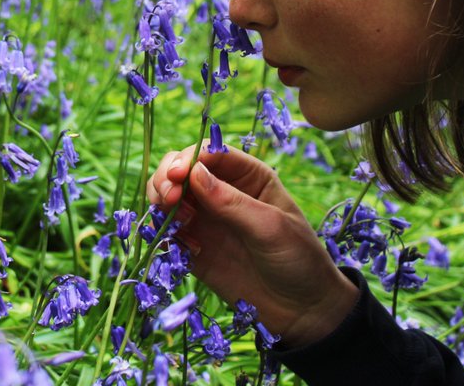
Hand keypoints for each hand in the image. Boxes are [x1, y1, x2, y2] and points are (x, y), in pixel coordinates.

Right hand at [146, 143, 358, 346]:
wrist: (302, 311)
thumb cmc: (298, 260)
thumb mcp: (270, 227)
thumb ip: (231, 202)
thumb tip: (194, 173)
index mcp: (248, 176)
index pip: (210, 152)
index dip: (189, 158)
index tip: (178, 176)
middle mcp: (222, 191)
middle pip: (181, 169)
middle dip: (167, 178)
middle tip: (169, 199)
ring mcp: (206, 219)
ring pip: (167, 197)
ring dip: (161, 203)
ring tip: (177, 223)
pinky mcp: (194, 247)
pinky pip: (167, 231)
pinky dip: (165, 233)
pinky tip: (188, 249)